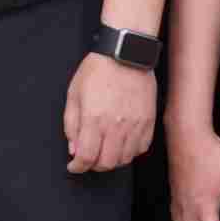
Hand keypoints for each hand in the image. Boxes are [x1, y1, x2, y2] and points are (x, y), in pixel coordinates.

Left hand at [64, 53, 156, 175]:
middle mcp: (116, 125)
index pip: (86, 157)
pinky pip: (141, 148)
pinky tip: (122, 143)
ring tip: (105, 150)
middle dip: (94, 165)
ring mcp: (135, 124)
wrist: (125, 53)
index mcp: (94, 119)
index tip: (74, 166)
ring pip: (125, 159)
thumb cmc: (97, 71)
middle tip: (89, 158)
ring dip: (112, 160)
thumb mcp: (74, 95)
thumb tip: (74, 149)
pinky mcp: (148, 121)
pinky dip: (130, 152)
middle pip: (107, 163)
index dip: (78, 167)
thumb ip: (72, 125)